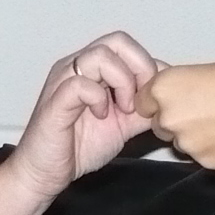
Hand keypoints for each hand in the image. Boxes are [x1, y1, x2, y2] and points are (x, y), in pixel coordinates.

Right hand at [3, 32, 160, 202]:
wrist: (45, 174)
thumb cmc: (76, 148)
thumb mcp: (123, 126)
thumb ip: (143, 109)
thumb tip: (168, 97)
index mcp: (92, 69)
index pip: (127, 47)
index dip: (148, 67)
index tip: (153, 98)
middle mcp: (76, 67)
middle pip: (117, 41)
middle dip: (140, 67)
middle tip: (141, 98)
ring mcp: (64, 80)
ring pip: (100, 55)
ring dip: (121, 82)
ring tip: (122, 109)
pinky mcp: (56, 100)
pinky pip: (81, 83)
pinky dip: (98, 98)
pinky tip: (101, 116)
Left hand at [142, 57, 214, 169]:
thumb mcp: (211, 68)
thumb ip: (188, 83)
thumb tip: (189, 89)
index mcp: (165, 87)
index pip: (144, 100)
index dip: (160, 99)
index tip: (176, 98)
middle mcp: (168, 117)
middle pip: (160, 123)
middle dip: (176, 119)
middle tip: (204, 110)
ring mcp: (184, 142)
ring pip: (180, 141)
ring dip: (194, 135)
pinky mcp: (202, 161)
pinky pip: (199, 155)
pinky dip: (210, 148)